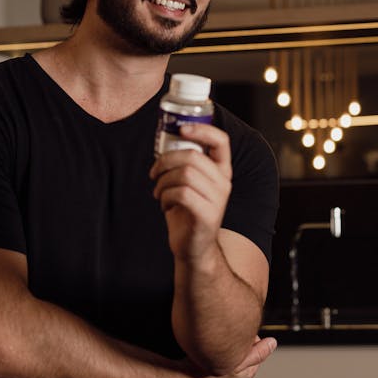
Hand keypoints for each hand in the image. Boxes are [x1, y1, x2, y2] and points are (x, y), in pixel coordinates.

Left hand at [149, 123, 231, 262]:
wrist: (194, 248)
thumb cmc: (187, 212)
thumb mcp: (190, 184)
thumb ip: (185, 164)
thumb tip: (164, 140)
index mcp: (221, 171)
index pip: (221, 141)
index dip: (202, 129)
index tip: (181, 129)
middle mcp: (223, 183)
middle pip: (193, 156)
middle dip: (165, 161)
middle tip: (154, 173)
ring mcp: (218, 199)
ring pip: (184, 174)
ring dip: (162, 182)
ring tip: (158, 192)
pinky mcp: (207, 214)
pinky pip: (181, 194)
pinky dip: (165, 197)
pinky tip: (164, 205)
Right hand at [171, 337, 276, 377]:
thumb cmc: (207, 377)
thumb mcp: (235, 365)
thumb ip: (257, 354)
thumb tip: (273, 343)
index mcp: (249, 370)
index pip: (258, 345)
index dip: (251, 336)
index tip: (242, 330)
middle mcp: (241, 368)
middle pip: (247, 343)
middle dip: (241, 336)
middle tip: (230, 332)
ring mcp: (229, 363)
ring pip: (236, 343)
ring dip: (231, 337)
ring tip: (222, 336)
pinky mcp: (218, 359)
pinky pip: (225, 344)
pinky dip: (222, 340)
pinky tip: (215, 339)